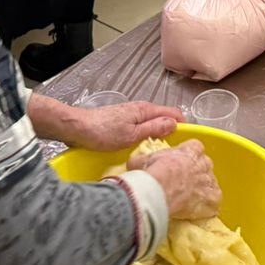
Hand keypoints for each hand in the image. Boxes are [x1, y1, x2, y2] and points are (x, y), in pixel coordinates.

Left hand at [62, 100, 183, 151]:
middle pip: (165, 118)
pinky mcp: (124, 122)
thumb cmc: (103, 133)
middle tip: (174, 153)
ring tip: (161, 154)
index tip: (187, 143)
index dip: (183, 126)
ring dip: (160, 136)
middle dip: (173, 133)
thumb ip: (154, 128)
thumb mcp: (131, 135)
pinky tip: (144, 150)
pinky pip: (143, 128)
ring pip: (154, 124)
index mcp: (146, 110)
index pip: (174, 113)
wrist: (77, 129)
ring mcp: (132, 115)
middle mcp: (141, 110)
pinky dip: (148, 137)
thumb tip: (175, 124)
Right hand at [133, 139, 220, 220]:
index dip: (187, 157)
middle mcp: (205, 162)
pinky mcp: (214, 198)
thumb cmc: (153, 172)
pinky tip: (198, 211)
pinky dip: (208, 206)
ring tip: (189, 200)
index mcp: (192, 148)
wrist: (160, 191)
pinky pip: (214, 201)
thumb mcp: (143, 160)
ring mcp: (211, 180)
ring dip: (202, 190)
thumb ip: (141, 159)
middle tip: (182, 183)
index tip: (178, 165)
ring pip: (210, 184)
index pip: (195, 148)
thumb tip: (132, 163)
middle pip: (204, 165)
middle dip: (196, 173)